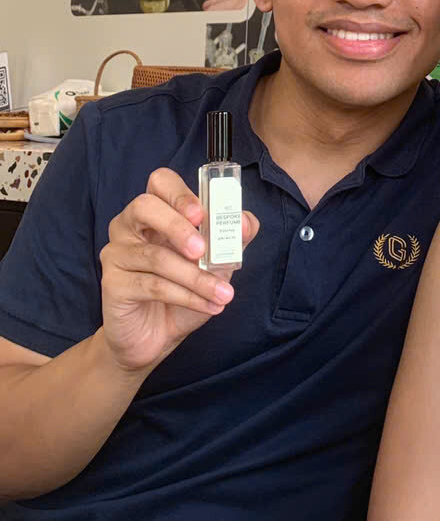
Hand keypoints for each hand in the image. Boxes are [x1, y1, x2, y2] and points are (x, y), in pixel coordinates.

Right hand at [99, 168, 258, 373]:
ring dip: (195, 277)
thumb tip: (246, 221)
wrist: (158, 338)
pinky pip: (152, 285)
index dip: (180, 193)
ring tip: (224, 293)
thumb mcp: (216, 264)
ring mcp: (117, 253)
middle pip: (145, 206)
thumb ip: (231, 238)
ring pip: (156, 256)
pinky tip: (209, 305)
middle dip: (177, 226)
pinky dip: (187, 296)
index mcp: (156, 212)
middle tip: (202, 249)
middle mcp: (130, 226)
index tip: (202, 214)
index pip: (160, 182)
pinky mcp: (112, 283)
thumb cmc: (184, 292)